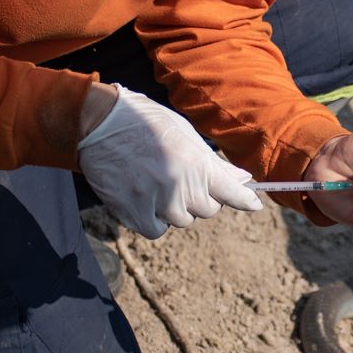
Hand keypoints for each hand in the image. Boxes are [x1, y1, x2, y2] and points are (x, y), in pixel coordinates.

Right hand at [77, 85, 262, 238]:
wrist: (97, 122)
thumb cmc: (144, 122)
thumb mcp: (184, 133)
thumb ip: (213, 161)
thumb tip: (243, 179)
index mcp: (195, 161)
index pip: (230, 191)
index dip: (245, 200)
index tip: (254, 205)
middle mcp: (178, 184)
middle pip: (207, 209)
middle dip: (199, 196)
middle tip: (179, 176)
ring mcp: (155, 200)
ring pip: (181, 220)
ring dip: (175, 208)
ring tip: (156, 182)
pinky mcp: (132, 212)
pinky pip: (156, 230)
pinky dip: (154, 219)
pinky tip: (145, 198)